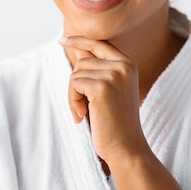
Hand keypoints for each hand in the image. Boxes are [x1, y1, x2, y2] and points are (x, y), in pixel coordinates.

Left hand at [59, 36, 147, 162]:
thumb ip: (96, 69)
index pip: (99, 44)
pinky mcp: (102, 86)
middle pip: (83, 61)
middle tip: (83, 107)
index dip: (79, 41)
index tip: (62, 41)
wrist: (127, 148)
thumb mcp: (107, 90)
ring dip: (74, 95)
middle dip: (76, 84)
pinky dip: (72, 101)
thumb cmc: (116, 123)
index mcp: (128, 64)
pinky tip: (83, 116)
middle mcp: (124, 65)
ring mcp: (114, 74)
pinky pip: (74, 84)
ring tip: (85, 113)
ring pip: (76, 73)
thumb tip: (79, 48)